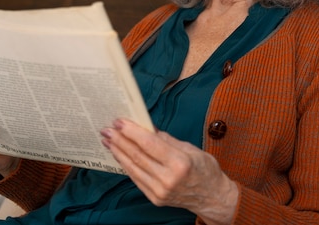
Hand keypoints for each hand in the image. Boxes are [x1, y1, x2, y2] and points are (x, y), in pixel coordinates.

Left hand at [101, 119, 238, 224]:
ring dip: (118, 152)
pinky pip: (136, 178)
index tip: (119, 122)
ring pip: (133, 168)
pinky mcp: (155, 198)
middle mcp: (168, 178)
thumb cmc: (204, 169)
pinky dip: (126, 165)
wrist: (212, 196)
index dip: (132, 132)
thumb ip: (166, 139)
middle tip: (107, 129)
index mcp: (180, 162)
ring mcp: (160, 191)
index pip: (149, 144)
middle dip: (120, 140)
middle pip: (138, 156)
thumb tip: (146, 127)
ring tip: (108, 140)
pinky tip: (119, 155)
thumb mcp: (190, 148)